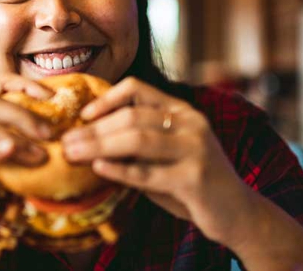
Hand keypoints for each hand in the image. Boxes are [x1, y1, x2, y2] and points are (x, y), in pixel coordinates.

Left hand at [61, 77, 254, 247]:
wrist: (237, 212)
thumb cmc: (191, 180)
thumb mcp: (165, 154)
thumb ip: (137, 143)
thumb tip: (87, 138)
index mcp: (181, 111)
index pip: (137, 89)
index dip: (106, 99)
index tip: (82, 116)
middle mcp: (190, 123)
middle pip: (131, 117)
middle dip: (93, 130)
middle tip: (65, 142)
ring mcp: (195, 149)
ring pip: (137, 140)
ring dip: (99, 147)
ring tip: (72, 154)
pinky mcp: (195, 178)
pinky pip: (148, 172)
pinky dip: (120, 170)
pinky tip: (98, 170)